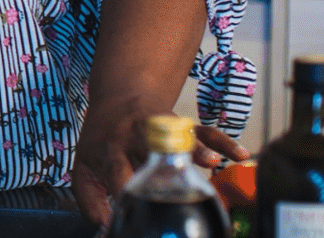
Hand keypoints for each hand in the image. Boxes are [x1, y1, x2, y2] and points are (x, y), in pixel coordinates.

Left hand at [71, 105, 251, 225]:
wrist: (120, 98)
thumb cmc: (103, 139)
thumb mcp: (84, 167)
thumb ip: (90, 201)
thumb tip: (105, 230)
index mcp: (111, 150)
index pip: (119, 174)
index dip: (127, 193)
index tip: (135, 212)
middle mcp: (136, 137)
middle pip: (151, 154)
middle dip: (164, 174)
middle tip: (174, 195)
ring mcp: (162, 129)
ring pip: (180, 139)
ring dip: (194, 149)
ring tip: (210, 163)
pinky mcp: (183, 125)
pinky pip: (205, 131)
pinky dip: (222, 142)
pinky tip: (238, 154)